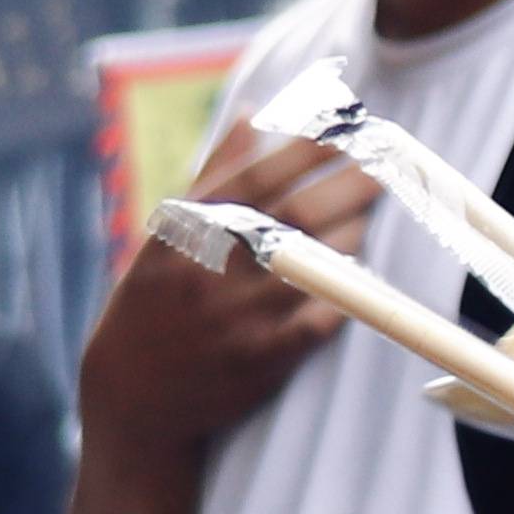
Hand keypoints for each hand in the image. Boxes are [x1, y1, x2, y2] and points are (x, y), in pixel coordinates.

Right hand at [80, 129, 375, 458]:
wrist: (131, 399)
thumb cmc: (153, 304)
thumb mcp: (165, 236)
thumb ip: (213, 175)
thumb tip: (253, 114)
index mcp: (186, 234)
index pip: (259, 176)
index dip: (310, 147)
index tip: (349, 124)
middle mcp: (210, 271)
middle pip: (297, 214)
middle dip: (349, 184)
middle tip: (382, 165)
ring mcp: (237, 318)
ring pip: (316, 264)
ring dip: (351, 236)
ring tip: (364, 221)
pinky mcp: (261, 361)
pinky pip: (320, 318)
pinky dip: (343, 293)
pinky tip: (354, 276)